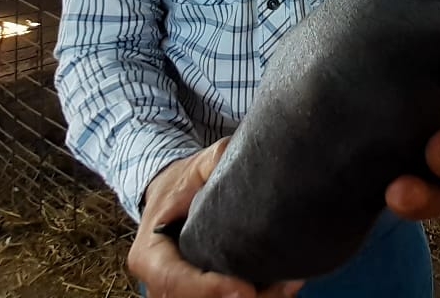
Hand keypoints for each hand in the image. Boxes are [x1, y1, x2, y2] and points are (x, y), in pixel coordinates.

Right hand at [131, 138, 304, 297]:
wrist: (171, 198)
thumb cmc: (182, 184)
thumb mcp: (196, 166)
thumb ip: (216, 160)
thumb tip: (238, 157)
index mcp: (150, 254)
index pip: (173, 281)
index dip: (208, 289)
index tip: (245, 288)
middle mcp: (159, 282)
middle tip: (283, 286)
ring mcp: (179, 294)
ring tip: (288, 284)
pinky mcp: (199, 295)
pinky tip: (284, 285)